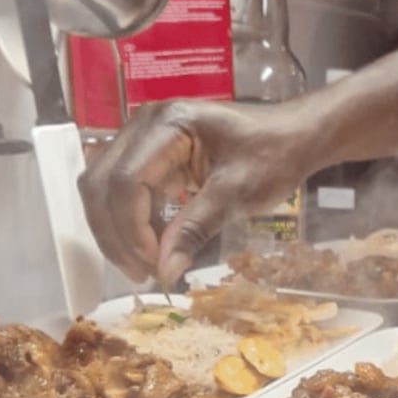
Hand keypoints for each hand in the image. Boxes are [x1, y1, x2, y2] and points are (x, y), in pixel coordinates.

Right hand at [78, 99, 312, 285]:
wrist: (294, 136)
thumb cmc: (274, 155)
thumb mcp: (238, 193)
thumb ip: (196, 229)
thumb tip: (164, 271)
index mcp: (168, 123)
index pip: (126, 180)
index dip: (132, 229)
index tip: (154, 264)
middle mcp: (146, 123)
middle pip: (102, 184)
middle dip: (116, 234)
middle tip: (142, 274)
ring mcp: (144, 137)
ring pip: (105, 190)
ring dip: (119, 231)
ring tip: (149, 265)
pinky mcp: (150, 153)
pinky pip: (124, 191)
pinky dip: (134, 222)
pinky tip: (156, 246)